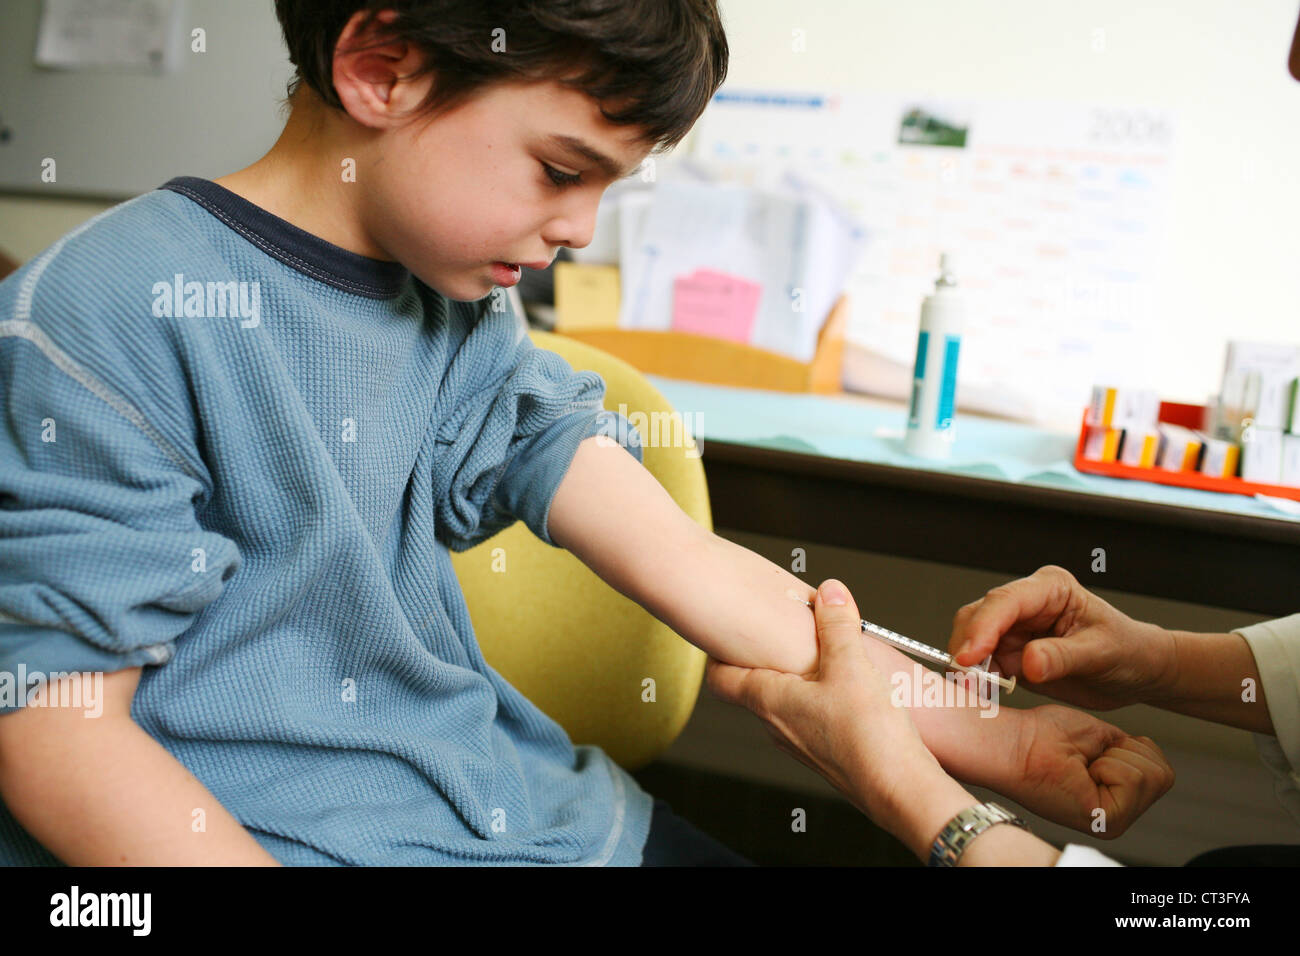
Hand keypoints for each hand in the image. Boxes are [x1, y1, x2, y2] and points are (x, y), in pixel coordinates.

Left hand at [704, 579, 968, 853]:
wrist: (899, 791)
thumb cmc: (868, 737)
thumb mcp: (852, 666)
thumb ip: (837, 625)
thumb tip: (829, 592)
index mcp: (768, 701)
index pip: (720, 678)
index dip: (717, 652)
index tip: (726, 632)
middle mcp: (777, 725)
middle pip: (755, 684)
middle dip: (769, 656)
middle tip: (786, 632)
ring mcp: (800, 743)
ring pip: (787, 701)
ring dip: (801, 678)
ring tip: (827, 657)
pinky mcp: (826, 754)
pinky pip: (812, 717)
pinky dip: (822, 697)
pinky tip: (851, 689)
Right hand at [948, 565, 1177, 709]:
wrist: (1137, 673)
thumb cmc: (1129, 651)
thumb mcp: (1102, 653)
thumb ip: (1063, 656)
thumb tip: (1029, 662)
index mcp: (1050, 588)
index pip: (1005, 601)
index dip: (983, 627)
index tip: (970, 656)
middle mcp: (1026, 604)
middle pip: (978, 616)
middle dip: (967, 647)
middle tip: (966, 680)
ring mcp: (1014, 628)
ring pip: (972, 640)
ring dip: (967, 666)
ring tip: (973, 691)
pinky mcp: (1009, 653)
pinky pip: (981, 664)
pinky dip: (975, 679)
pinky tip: (980, 694)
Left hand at [1002, 704, 1174, 837]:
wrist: (1012, 742)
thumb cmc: (1041, 735)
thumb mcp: (1099, 738)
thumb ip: (1128, 754)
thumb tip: (1149, 755)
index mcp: (1115, 798)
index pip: (1160, 769)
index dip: (1126, 745)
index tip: (1088, 751)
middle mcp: (1117, 817)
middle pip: (1162, 774)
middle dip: (1124, 750)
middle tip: (1085, 758)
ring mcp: (1113, 823)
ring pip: (1152, 775)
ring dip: (1114, 756)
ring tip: (1081, 766)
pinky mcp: (1105, 822)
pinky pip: (1134, 779)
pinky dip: (1108, 763)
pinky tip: (1080, 772)